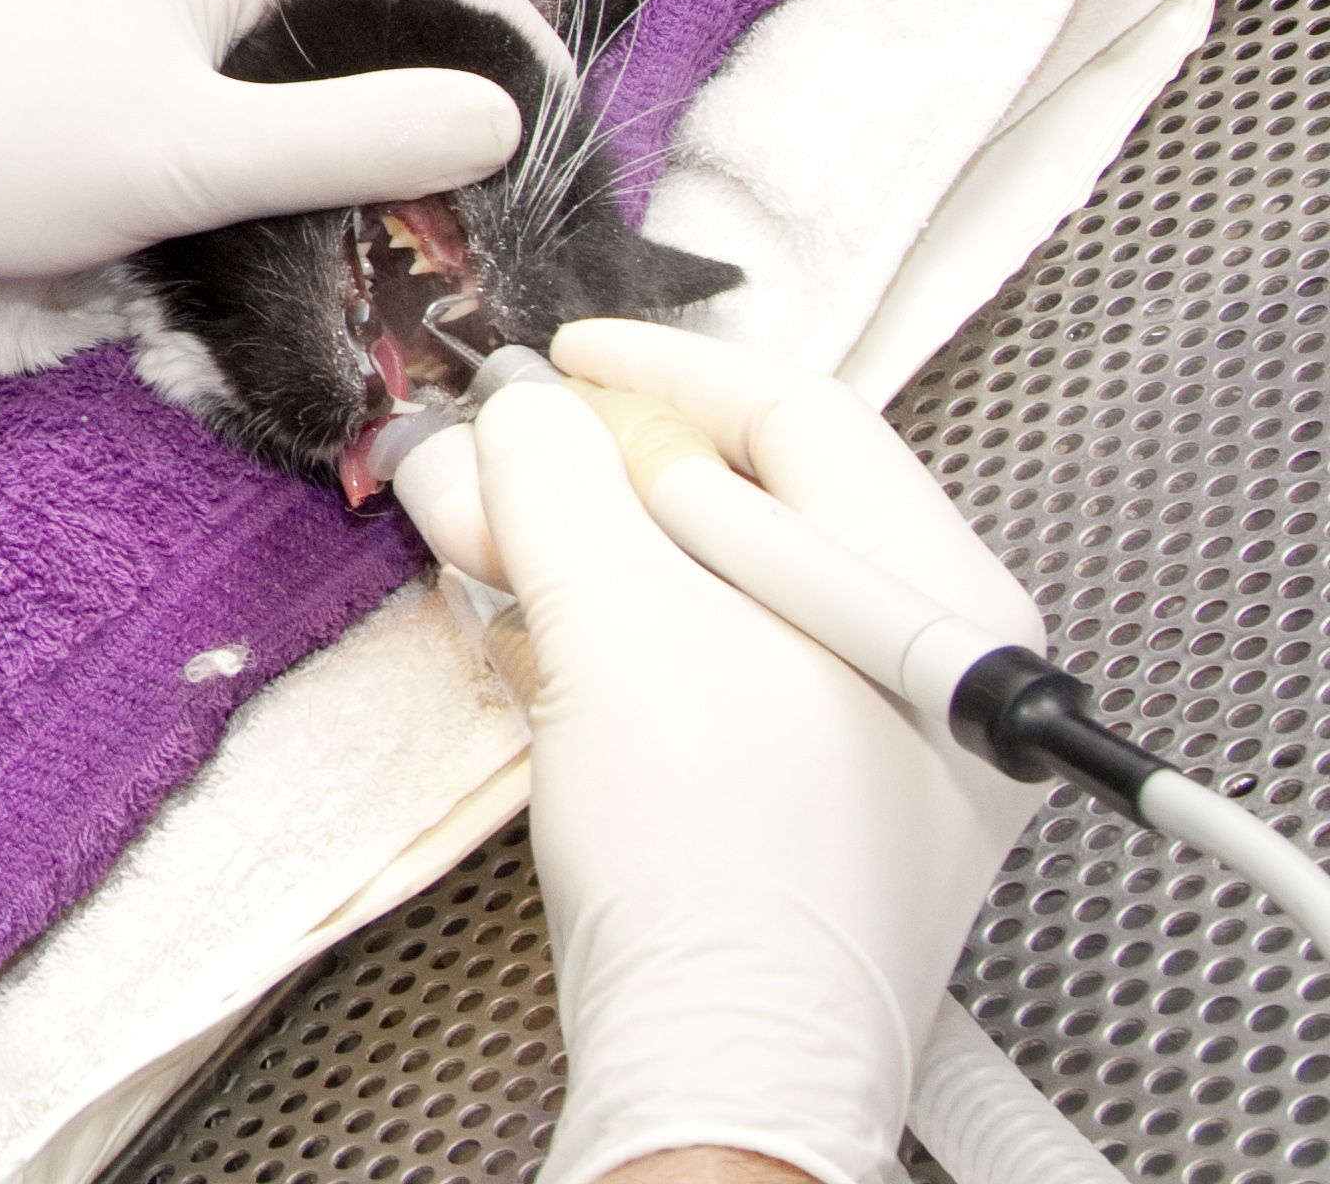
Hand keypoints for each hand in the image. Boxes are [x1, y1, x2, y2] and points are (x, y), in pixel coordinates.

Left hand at [0, 0, 531, 388]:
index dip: (513, 39)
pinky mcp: (126, 15)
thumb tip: (499, 119)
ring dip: (384, 41)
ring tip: (411, 156)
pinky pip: (266, 11)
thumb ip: (351, 140)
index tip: (559, 142)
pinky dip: (317, 62)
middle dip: (454, 23)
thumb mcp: (192, 163)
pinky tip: (311, 147)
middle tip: (480, 145)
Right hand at [391, 321, 1046, 1183]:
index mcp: (935, 589)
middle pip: (745, 500)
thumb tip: (512, 410)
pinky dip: (613, 636)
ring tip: (484, 548)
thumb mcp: (615, 620)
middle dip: (592, 473)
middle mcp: (927, 652)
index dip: (657, 370)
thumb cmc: (712, 848)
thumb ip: (553, 481)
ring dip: (584, 554)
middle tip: (486, 466)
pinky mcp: (809, 804)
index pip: (796, 415)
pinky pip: (706, 669)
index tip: (549, 359)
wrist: (721, 1062)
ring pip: (711, 587)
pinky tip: (534, 639)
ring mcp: (875, 736)